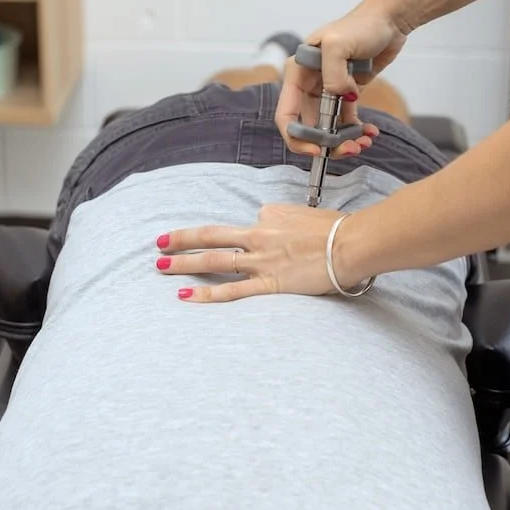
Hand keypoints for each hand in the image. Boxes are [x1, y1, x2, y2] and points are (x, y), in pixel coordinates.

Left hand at [156, 205, 351, 302]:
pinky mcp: (269, 283)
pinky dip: (207, 293)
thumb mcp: (307, 214)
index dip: (248, 233)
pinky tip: (186, 295)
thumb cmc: (337, 229)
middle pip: (211, 236)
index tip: (256, 242)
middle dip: (182, 239)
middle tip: (159, 242)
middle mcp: (258, 236)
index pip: (247, 224)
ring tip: (160, 266)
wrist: (351, 244)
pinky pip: (232, 290)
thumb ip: (286, 218)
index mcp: (269, 218)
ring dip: (184, 262)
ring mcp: (261, 261)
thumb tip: (274, 220)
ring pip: (214, 260)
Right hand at [276, 7, 407, 156]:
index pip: (286, 115)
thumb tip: (339, 99)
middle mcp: (309, 84)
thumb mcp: (338, 44)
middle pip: (308, 127)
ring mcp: (328, 90)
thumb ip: (333, 74)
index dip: (297, 137)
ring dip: (343, 140)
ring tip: (362, 143)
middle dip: (325, 144)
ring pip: (329, 128)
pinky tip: (370, 132)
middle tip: (349, 149)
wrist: (389, 20)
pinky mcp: (347, 93)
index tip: (317, 150)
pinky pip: (347, 120)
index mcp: (298, 73)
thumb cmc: (361, 25)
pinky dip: (357, 130)